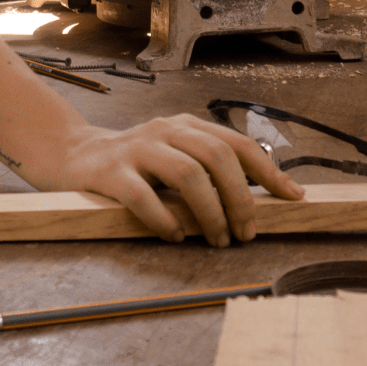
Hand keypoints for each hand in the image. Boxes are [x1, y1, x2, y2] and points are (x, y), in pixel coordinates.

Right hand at [38, 114, 306, 246]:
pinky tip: (175, 235)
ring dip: (210, 212)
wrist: (73, 155)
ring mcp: (137, 149)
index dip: (268, 172)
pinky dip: (164, 219)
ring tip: (216, 239)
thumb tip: (261, 201)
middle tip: (246, 233)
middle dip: (240, 198)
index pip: (237, 144)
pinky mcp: (110, 172)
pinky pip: (143, 196)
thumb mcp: (175, 156)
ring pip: (186, 174)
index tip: (292, 197)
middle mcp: (165, 130)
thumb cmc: (135, 165)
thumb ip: (209, 170)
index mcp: (186, 126)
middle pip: (216, 156)